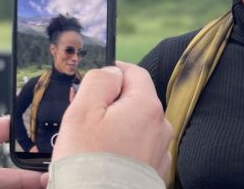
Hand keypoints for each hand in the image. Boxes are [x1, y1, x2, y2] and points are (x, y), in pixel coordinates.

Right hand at [52, 62, 172, 180]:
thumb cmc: (89, 164)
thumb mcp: (83, 111)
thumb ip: (99, 81)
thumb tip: (111, 71)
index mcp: (146, 106)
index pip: (135, 73)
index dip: (112, 72)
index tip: (95, 79)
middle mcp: (160, 127)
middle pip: (135, 101)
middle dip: (110, 104)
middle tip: (83, 117)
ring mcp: (159, 152)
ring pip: (135, 128)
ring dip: (115, 130)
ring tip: (89, 146)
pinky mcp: (153, 172)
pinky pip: (137, 151)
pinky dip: (122, 151)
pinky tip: (103, 161)